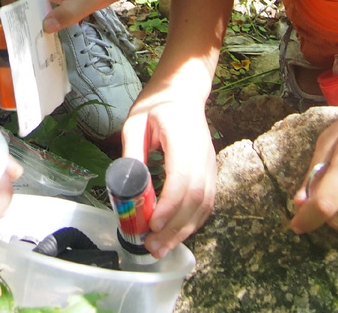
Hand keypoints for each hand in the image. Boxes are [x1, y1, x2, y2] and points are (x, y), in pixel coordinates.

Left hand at [120, 84, 215, 257]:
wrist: (183, 90)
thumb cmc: (157, 103)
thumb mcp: (136, 121)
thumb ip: (133, 152)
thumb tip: (126, 186)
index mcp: (183, 138)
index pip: (182, 177)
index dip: (169, 204)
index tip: (151, 222)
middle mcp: (202, 153)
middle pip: (196, 198)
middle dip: (174, 227)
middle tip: (151, 246)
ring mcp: (210, 163)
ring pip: (204, 204)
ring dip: (183, 230)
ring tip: (160, 248)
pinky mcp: (210, 171)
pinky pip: (207, 202)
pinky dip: (192, 222)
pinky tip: (175, 234)